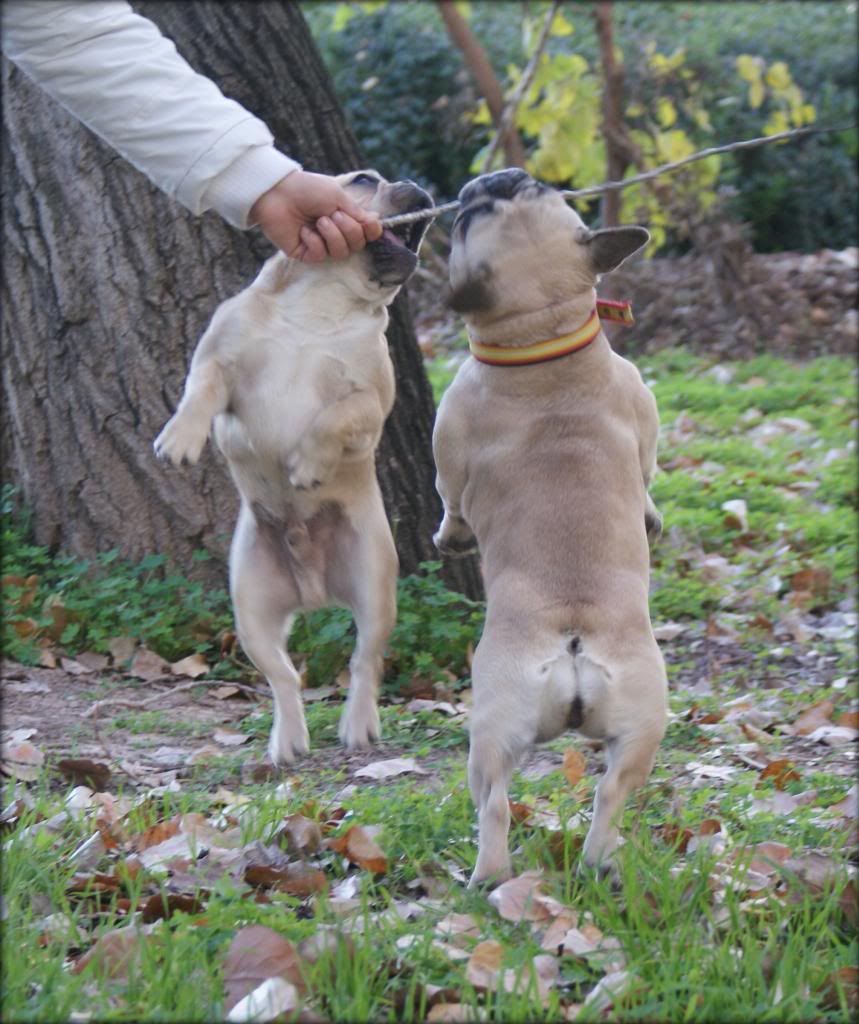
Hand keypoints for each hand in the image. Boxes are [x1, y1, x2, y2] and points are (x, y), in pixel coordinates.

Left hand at [249, 170, 381, 261]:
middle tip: (332, 214)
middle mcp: (335, 233)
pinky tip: (304, 231)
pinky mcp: (305, 254)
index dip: (371, 231)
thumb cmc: (307, 189)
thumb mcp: (337, 196)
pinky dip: (314, 242)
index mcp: (344, 217)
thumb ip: (357, 212)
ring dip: (332, 235)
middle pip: (357, 244)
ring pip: (341, 252)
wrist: (277, 192)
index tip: (368, 222)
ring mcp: (321, 244)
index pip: (367, 233)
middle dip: (348, 229)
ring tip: (319, 221)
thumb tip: (377, 221)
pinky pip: (321, 256)